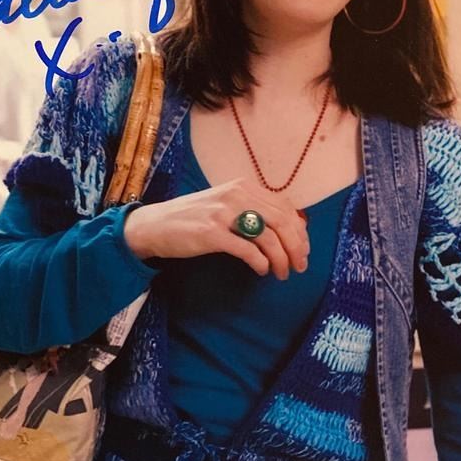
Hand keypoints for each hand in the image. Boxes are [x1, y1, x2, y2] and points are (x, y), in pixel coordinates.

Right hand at [123, 178, 310, 279]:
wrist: (156, 225)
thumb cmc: (195, 218)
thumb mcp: (226, 204)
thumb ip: (254, 211)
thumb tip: (290, 229)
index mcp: (244, 187)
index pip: (285, 208)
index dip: (300, 231)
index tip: (304, 250)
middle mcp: (236, 195)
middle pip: (282, 222)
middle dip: (296, 247)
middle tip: (299, 267)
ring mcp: (223, 213)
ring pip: (268, 237)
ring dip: (280, 259)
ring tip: (281, 273)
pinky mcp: (211, 233)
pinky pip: (247, 249)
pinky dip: (260, 262)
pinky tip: (262, 270)